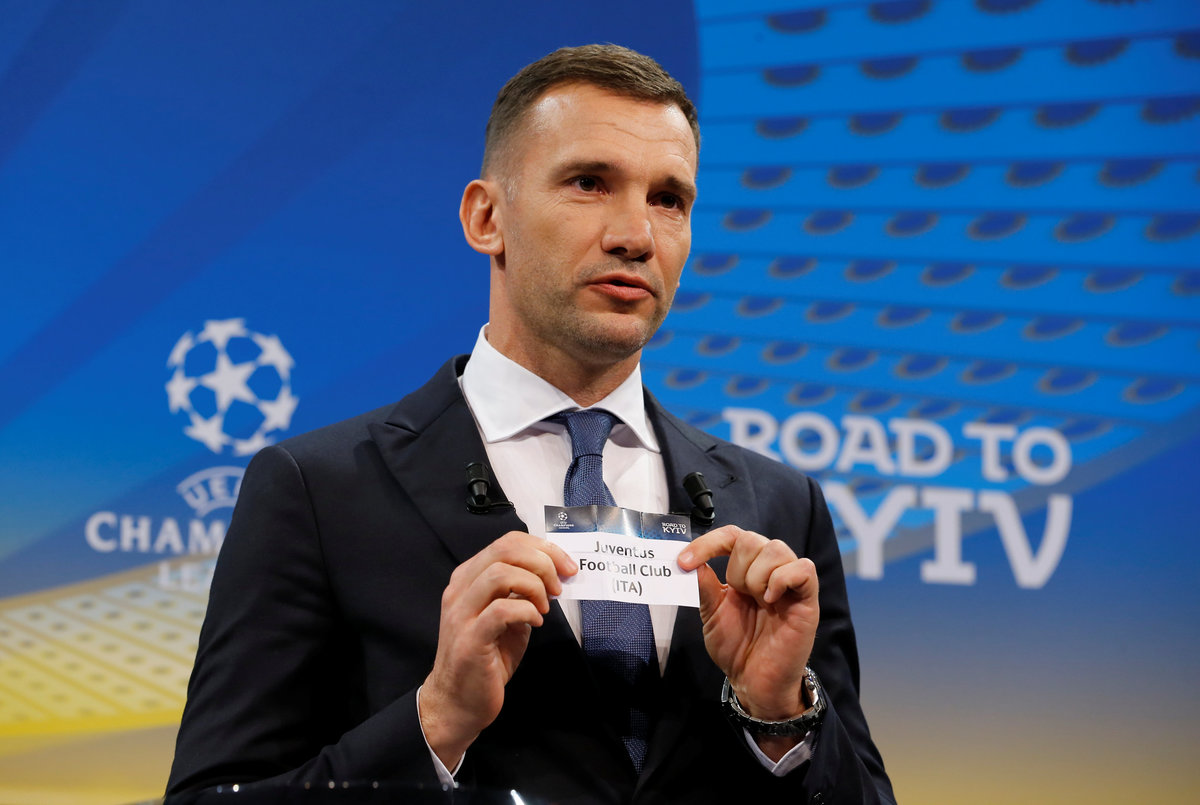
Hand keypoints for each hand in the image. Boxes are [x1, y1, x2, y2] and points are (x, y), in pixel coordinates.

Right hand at [420, 531, 576, 768]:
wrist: (458, 704)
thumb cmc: (486, 660)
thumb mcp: (507, 618)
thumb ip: (522, 593)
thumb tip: (553, 574)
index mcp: (469, 579)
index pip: (507, 542)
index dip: (543, 548)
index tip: (566, 567)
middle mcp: (460, 589)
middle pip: (504, 550)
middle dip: (543, 561)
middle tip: (559, 585)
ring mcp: (461, 613)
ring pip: (500, 574)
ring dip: (534, 586)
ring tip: (545, 607)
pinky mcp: (470, 639)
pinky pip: (502, 610)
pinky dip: (527, 611)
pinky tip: (536, 623)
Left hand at [678, 526, 818, 721]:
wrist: (753, 682)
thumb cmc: (736, 648)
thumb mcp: (711, 613)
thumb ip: (703, 585)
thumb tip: (689, 561)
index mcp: (746, 571)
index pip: (733, 536)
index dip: (709, 542)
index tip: (684, 562)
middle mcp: (770, 572)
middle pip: (753, 539)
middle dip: (737, 568)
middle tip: (739, 596)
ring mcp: (790, 585)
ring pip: (777, 549)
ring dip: (757, 575)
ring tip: (757, 601)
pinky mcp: (808, 600)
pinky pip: (803, 569)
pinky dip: (783, 579)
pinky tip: (770, 599)